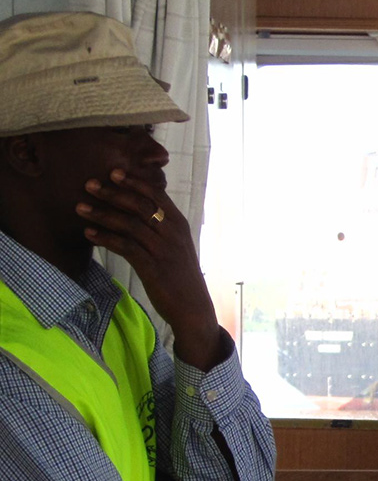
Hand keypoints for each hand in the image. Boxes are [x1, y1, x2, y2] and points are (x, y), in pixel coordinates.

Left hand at [77, 169, 222, 368]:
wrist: (193, 308)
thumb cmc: (180, 276)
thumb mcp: (176, 246)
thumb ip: (161, 226)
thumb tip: (137, 208)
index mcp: (179, 225)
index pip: (157, 195)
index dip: (134, 182)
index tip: (113, 172)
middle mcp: (173, 234)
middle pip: (139, 205)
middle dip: (112, 193)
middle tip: (89, 184)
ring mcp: (163, 250)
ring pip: (129, 224)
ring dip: (102, 214)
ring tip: (80, 208)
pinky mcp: (153, 267)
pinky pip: (125, 246)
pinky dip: (105, 238)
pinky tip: (89, 233)